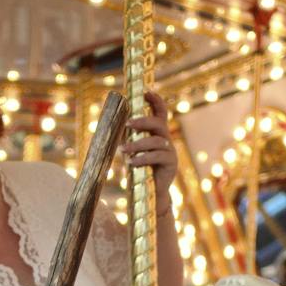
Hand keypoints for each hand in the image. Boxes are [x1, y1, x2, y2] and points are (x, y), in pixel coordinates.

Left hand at [122, 90, 177, 209]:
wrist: (151, 193)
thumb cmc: (140, 170)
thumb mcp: (132, 151)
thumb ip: (128, 139)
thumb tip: (114, 124)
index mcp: (158, 133)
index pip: (160, 112)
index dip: (155, 101)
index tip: (146, 92)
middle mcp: (166, 139)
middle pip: (158, 123)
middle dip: (143, 121)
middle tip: (128, 123)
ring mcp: (170, 151)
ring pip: (155, 141)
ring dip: (137, 145)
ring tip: (123, 151)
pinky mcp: (171, 163)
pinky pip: (157, 157)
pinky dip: (142, 158)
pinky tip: (131, 162)